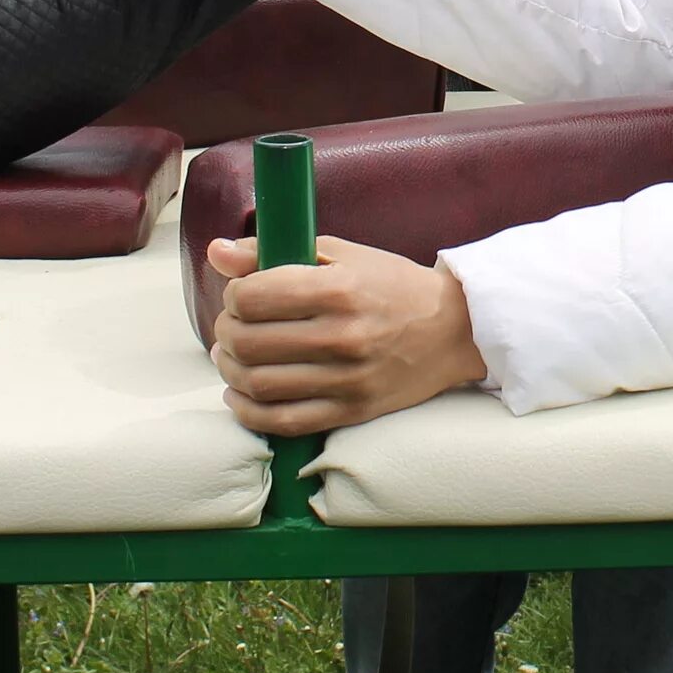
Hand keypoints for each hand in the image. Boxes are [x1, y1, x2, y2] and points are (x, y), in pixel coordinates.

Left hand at [207, 233, 487, 435]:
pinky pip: (282, 421)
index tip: (242, 293)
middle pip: (249, 342)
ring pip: (258, 384)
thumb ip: (275, 250)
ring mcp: (347, 379)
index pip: (253, 297)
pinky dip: (248, 411)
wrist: (455, 329)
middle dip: (227, 331)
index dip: (235, 294)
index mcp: (339, 289)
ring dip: (230, 369)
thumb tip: (216, 252)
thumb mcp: (341, 254)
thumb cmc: (393, 285)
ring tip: (233, 356)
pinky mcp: (352, 411)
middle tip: (233, 324)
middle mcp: (342, 336)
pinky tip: (240, 393)